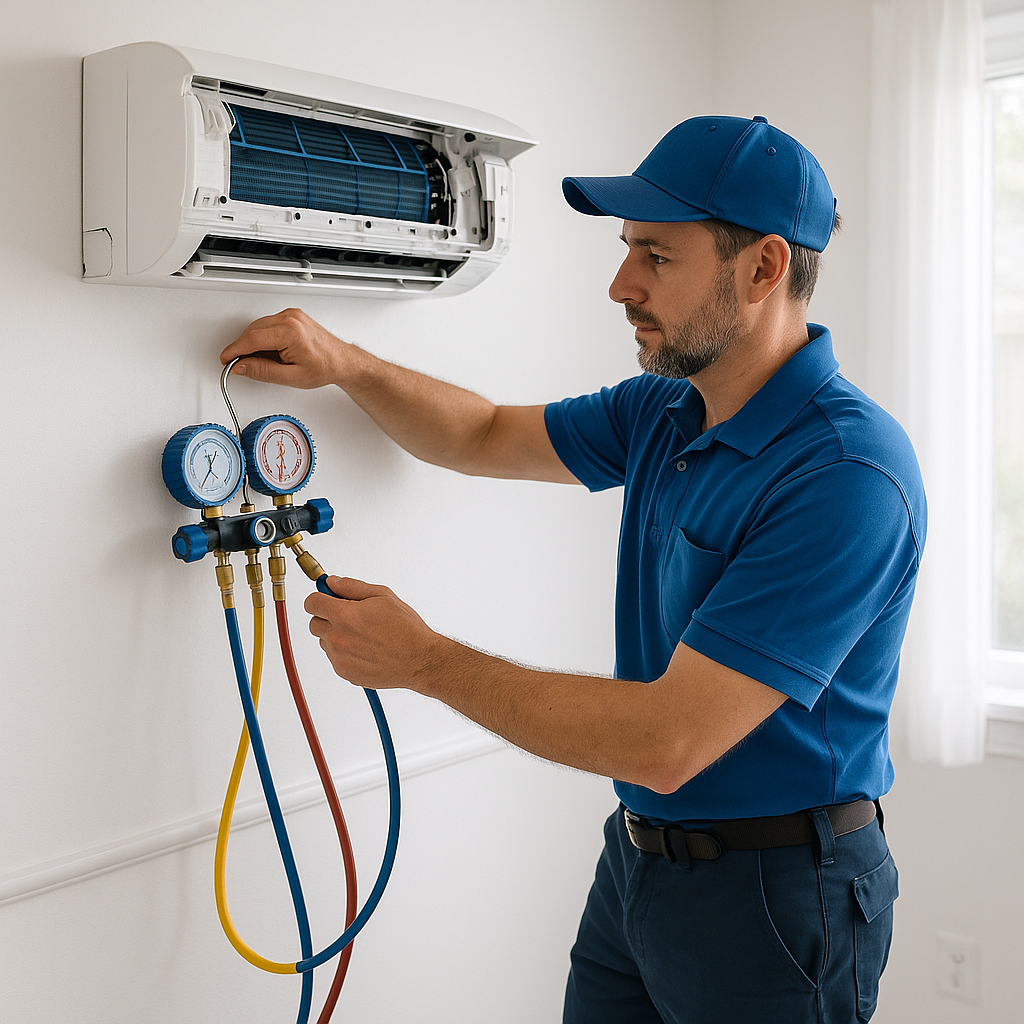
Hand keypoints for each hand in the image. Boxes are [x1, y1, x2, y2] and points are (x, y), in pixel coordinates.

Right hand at [219, 308, 349, 388]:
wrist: (341, 361)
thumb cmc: (324, 367)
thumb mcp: (291, 377)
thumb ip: (263, 371)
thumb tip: (241, 367)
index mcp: (290, 332)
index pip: (253, 339)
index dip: (235, 350)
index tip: (226, 359)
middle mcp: (290, 319)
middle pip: (253, 331)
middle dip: (243, 348)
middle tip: (240, 365)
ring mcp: (291, 315)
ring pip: (259, 326)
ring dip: (253, 343)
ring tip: (263, 361)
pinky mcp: (292, 316)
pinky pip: (268, 324)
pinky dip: (263, 337)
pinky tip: (270, 351)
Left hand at [304, 576, 443, 689]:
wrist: (419, 660)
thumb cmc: (406, 629)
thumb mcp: (383, 596)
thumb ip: (352, 586)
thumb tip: (332, 582)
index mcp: (346, 615)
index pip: (311, 603)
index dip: (320, 598)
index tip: (326, 598)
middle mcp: (338, 638)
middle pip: (314, 623)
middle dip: (327, 617)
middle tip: (349, 616)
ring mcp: (339, 657)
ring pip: (325, 641)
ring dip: (336, 635)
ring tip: (362, 635)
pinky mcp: (344, 672)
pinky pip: (334, 657)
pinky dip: (344, 652)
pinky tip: (365, 648)